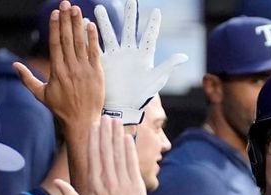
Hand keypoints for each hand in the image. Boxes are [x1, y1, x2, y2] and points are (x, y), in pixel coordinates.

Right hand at [15, 1, 104, 128]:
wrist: (82, 122)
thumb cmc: (61, 109)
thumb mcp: (41, 94)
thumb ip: (27, 78)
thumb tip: (14, 65)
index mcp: (56, 72)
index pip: (55, 44)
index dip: (55, 27)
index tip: (55, 13)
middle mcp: (70, 68)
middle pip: (67, 39)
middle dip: (66, 20)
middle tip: (66, 3)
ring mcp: (84, 70)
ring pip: (80, 43)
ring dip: (78, 24)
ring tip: (76, 9)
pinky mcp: (97, 74)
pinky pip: (95, 53)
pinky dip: (93, 39)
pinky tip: (91, 25)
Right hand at [55, 117, 144, 194]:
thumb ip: (68, 194)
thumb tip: (56, 182)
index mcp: (93, 185)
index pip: (93, 157)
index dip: (94, 140)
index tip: (94, 127)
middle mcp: (107, 182)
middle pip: (105, 152)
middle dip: (105, 133)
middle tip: (106, 117)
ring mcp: (122, 183)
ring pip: (119, 154)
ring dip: (117, 136)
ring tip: (116, 122)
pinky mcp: (135, 185)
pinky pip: (131, 164)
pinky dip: (129, 150)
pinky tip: (127, 138)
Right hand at [96, 0, 187, 124]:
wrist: (121, 107)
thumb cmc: (140, 95)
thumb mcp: (155, 80)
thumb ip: (168, 66)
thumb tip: (185, 56)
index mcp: (143, 56)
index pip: (149, 36)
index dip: (153, 24)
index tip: (157, 11)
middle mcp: (128, 53)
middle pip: (129, 29)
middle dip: (130, 15)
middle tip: (131, 0)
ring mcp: (115, 56)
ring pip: (109, 34)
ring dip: (104, 21)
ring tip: (99, 8)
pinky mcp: (103, 62)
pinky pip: (95, 46)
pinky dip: (90, 35)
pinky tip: (85, 24)